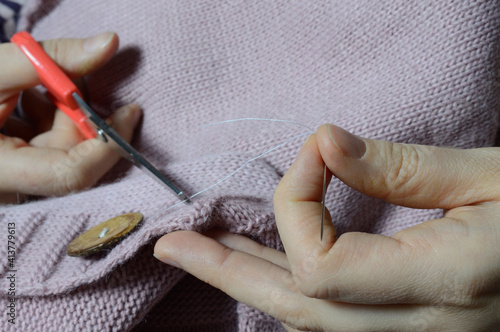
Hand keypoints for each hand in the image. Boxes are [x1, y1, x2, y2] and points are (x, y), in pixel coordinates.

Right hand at [0, 33, 140, 202]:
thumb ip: (51, 58)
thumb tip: (110, 43)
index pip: (69, 175)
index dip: (107, 145)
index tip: (131, 111)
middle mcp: (8, 185)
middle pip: (70, 157)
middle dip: (78, 114)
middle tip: (67, 78)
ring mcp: (13, 179)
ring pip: (61, 149)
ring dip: (61, 111)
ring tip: (34, 83)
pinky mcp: (16, 166)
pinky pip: (48, 146)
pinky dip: (49, 117)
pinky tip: (30, 96)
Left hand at [154, 124, 499, 330]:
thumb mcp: (492, 176)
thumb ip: (404, 166)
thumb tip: (324, 144)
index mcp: (444, 286)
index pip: (322, 266)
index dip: (297, 203)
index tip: (315, 152)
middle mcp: (419, 329)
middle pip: (295, 308)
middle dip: (227, 272)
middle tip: (173, 245)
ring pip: (306, 320)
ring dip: (249, 280)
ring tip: (203, 251)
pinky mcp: (406, 329)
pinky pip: (328, 318)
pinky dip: (286, 289)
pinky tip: (259, 265)